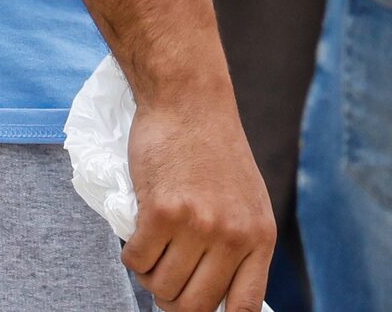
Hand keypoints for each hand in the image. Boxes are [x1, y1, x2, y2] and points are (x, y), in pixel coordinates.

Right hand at [121, 77, 275, 311]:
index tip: (196, 311)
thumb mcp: (247, 200)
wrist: (188, 101)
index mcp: (259, 237)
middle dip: (173, 301)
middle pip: (195, 306)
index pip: (244, 307)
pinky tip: (139, 233)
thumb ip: (239, 245)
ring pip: (161, 286)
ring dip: (149, 275)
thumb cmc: (213, 150)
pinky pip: (137, 260)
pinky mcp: (161, 211)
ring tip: (152, 248)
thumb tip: (218, 298)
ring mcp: (197, 224)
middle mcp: (233, 236)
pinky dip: (132, 255)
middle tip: (164, 280)